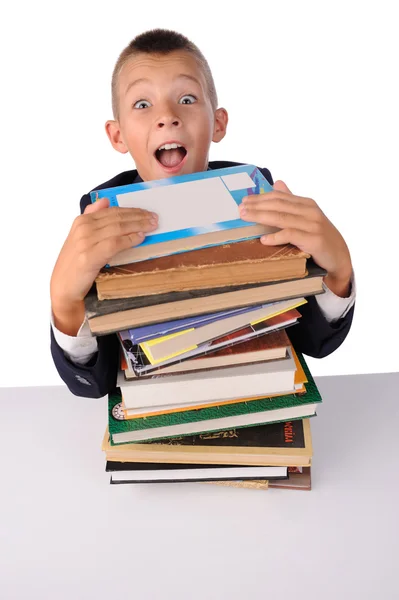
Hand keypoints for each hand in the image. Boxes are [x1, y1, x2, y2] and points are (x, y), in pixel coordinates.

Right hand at [50, 198, 157, 333]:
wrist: (63, 286)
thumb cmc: (75, 263)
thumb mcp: (80, 236)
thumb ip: (91, 217)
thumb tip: (106, 200)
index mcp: (81, 221)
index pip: (112, 211)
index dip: (132, 211)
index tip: (147, 213)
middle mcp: (83, 228)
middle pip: (117, 218)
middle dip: (139, 217)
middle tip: (155, 219)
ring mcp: (85, 242)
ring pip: (118, 228)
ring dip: (138, 226)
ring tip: (152, 226)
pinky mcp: (90, 256)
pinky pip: (115, 244)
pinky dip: (130, 240)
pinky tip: (140, 238)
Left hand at [239, 181, 352, 296]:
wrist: (338, 257)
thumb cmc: (319, 237)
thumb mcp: (306, 216)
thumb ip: (291, 201)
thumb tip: (277, 183)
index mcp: (306, 204)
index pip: (279, 197)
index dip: (261, 198)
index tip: (244, 201)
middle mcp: (310, 212)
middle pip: (278, 205)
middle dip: (257, 206)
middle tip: (240, 209)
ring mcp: (313, 225)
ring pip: (282, 218)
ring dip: (261, 217)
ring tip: (246, 218)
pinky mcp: (314, 240)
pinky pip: (291, 235)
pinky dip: (276, 237)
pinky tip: (264, 239)